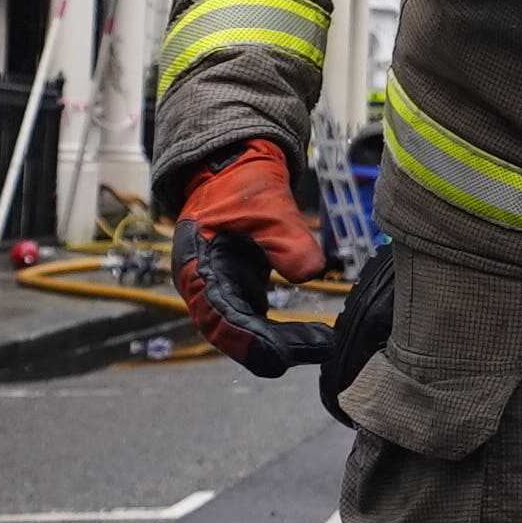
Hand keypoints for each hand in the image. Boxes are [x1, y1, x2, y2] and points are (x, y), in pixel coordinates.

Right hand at [168, 141, 329, 377]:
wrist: (231, 169)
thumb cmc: (239, 184)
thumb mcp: (266, 204)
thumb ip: (287, 238)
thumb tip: (309, 275)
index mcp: (197, 267)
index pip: (220, 317)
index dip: (250, 339)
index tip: (283, 353)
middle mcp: (203, 287)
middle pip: (232, 334)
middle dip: (273, 348)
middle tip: (319, 348)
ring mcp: (219, 290)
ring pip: (245, 332)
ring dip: (282, 343)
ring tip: (324, 343)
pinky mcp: (238, 289)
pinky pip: (256, 321)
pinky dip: (282, 331)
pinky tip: (314, 335)